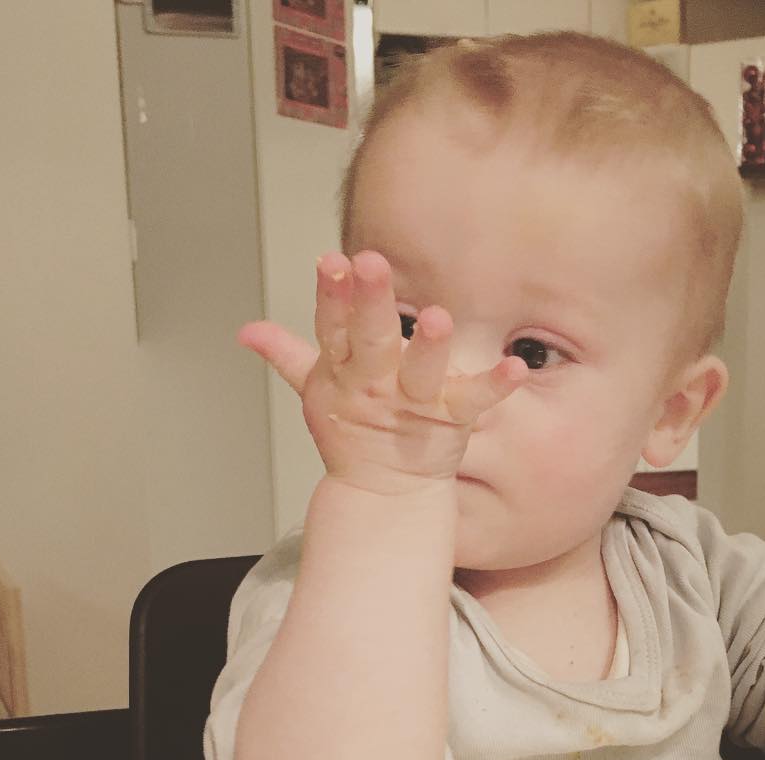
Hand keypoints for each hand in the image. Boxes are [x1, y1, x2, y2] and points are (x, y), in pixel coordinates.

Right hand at [237, 250, 527, 495]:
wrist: (385, 491)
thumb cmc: (355, 432)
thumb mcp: (318, 389)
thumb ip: (287, 354)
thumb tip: (249, 330)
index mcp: (345, 371)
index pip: (333, 327)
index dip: (332, 295)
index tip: (332, 262)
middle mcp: (378, 384)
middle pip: (371, 340)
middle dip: (370, 302)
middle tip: (371, 265)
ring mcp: (415, 402)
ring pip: (420, 371)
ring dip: (427, 346)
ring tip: (436, 319)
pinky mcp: (451, 420)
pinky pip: (475, 401)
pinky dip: (495, 385)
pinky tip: (516, 367)